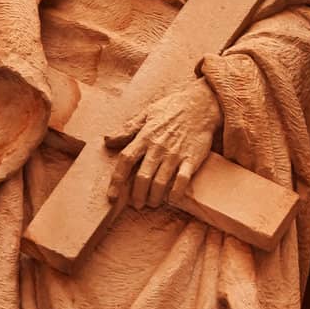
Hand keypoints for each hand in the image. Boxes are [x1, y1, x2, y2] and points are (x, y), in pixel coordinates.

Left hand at [105, 78, 221, 210]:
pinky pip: (182, 181)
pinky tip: (172, 198)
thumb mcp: (147, 114)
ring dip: (154, 197)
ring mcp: (175, 154)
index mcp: (145, 136)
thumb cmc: (172, 109)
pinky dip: (176, 193)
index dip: (117, 180)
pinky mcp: (191, 158)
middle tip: (137, 204)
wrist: (201, 104)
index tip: (112, 196)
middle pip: (142, 177)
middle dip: (137, 195)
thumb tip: (107, 140)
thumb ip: (127, 129)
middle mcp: (158, 147)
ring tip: (152, 203)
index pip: (126, 160)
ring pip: (160, 183)